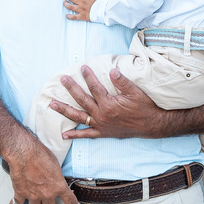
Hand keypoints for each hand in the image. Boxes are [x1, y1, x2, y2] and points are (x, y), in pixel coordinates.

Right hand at [6, 133, 78, 203]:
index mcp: (58, 186)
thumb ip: (56, 176)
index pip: (70, 201)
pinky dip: (21, 199)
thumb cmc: (39, 154)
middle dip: (48, 203)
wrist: (23, 152)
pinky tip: (21, 195)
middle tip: (46, 197)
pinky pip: (20, 201)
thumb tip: (55, 178)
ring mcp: (33, 195)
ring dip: (35, 203)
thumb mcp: (55, 165)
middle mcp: (47, 193)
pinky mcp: (20, 192)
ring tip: (34, 197)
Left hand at [49, 64, 163, 139]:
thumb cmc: (144, 107)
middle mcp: (102, 115)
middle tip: (62, 79)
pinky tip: (63, 135)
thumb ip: (123, 82)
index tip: (82, 67)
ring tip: (52, 104)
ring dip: (64, 110)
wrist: (152, 125)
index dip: (88, 77)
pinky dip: (75, 135)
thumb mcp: (136, 92)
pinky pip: (86, 135)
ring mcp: (100, 125)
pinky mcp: (102, 133)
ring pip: (78, 117)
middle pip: (82, 100)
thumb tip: (112, 71)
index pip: (94, 88)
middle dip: (71, 88)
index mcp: (109, 104)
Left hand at [64, 0, 106, 20]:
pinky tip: (67, 15)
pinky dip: (69, 16)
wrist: (106, 11)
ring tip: (65, 2)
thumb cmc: (104, 2)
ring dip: (65, 4)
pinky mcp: (82, 16)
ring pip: (70, 7)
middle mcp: (82, 3)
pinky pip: (73, 17)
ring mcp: (81, 10)